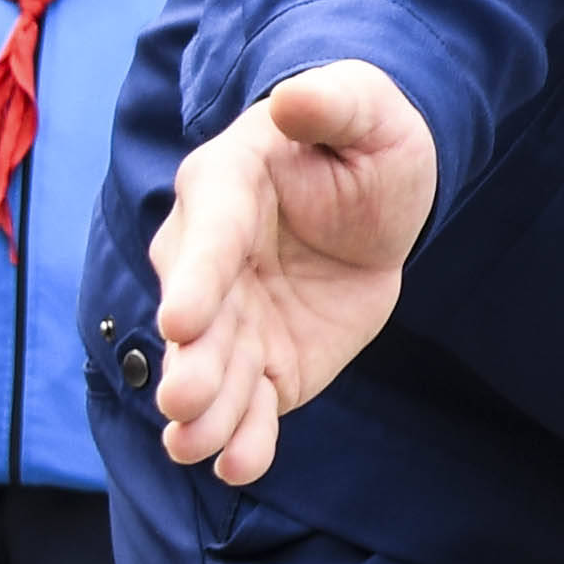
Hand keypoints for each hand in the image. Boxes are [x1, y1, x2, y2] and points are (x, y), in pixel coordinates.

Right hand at [143, 62, 437, 485]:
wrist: (380, 195)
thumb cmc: (365, 137)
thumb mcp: (366, 110)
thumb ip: (332, 104)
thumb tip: (297, 99)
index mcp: (225, 187)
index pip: (206, 236)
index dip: (195, 277)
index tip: (183, 319)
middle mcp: (210, 260)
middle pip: (195, 317)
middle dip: (189, 361)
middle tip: (183, 401)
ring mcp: (232, 317)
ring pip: (211, 370)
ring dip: (205, 412)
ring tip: (198, 449)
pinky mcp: (264, 361)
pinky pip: (248, 403)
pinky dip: (244, 436)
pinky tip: (240, 465)